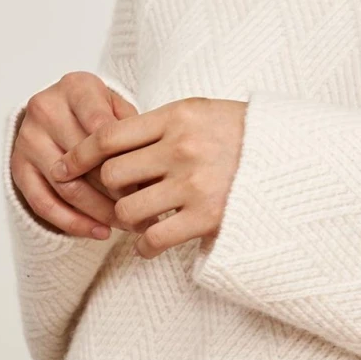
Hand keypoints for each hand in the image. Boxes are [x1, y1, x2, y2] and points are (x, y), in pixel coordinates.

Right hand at [9, 72, 140, 238]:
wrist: (62, 107)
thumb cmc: (100, 110)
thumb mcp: (120, 108)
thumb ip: (134, 132)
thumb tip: (151, 177)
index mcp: (75, 88)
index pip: (101, 130)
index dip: (126, 162)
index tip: (149, 186)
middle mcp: (45, 109)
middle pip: (83, 161)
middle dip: (116, 193)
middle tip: (144, 214)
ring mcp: (27, 138)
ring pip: (65, 186)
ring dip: (98, 213)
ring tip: (127, 226)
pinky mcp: (17, 166)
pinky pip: (42, 203)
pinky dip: (73, 223)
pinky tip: (99, 232)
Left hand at [52, 97, 247, 259]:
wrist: (296, 158)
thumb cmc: (245, 135)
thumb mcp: (203, 112)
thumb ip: (161, 124)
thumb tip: (110, 139)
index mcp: (178, 116)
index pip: (108, 135)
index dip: (78, 154)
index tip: (63, 166)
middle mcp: (182, 147)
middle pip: (112, 175)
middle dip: (110, 190)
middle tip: (121, 196)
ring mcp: (194, 183)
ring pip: (127, 209)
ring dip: (127, 219)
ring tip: (141, 218)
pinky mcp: (207, 217)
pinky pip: (153, 239)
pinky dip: (145, 247)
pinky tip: (151, 244)